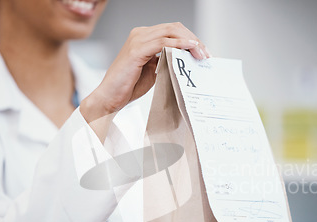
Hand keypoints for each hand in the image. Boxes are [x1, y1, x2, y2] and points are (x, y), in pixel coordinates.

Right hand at [81, 22, 209, 121]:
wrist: (110, 97)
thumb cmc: (129, 86)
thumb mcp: (154, 70)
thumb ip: (167, 60)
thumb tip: (187, 59)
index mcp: (144, 37)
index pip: (172, 30)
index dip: (190, 38)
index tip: (204, 52)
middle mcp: (140, 34)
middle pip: (174, 28)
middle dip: (194, 39)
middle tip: (206, 54)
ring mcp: (137, 40)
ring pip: (170, 32)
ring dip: (190, 42)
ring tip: (201, 54)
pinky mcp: (136, 50)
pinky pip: (162, 42)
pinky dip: (178, 44)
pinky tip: (189, 49)